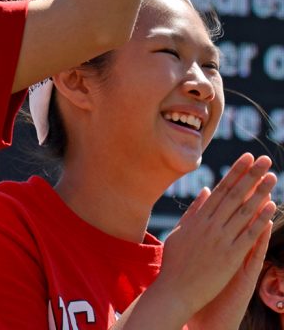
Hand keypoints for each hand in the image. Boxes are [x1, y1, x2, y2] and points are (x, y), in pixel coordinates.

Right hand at [159, 153, 275, 320]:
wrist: (175, 290)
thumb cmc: (175, 263)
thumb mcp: (179, 233)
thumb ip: (193, 211)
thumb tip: (205, 190)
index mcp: (197, 219)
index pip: (220, 190)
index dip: (235, 172)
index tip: (246, 158)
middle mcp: (209, 225)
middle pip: (234, 195)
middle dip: (250, 175)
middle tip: (264, 160)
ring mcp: (220, 240)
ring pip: (244, 211)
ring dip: (260, 192)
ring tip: (272, 176)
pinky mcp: (230, 256)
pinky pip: (248, 234)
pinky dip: (260, 220)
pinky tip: (271, 207)